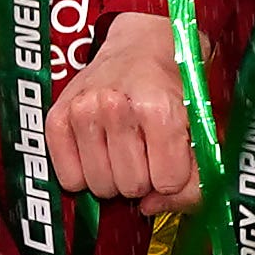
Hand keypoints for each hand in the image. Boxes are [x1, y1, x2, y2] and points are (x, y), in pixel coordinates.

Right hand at [50, 12, 202, 202]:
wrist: (141, 46)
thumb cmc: (173, 89)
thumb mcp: (198, 126)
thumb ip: (192, 176)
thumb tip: (151, 207)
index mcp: (158, 109)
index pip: (167, 182)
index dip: (173, 177)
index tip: (172, 157)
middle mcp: (115, 108)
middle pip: (131, 187)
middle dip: (143, 178)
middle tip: (146, 151)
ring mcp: (81, 112)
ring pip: (100, 186)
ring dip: (113, 176)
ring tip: (122, 150)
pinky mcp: (56, 118)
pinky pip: (68, 178)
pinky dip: (83, 174)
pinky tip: (97, 151)